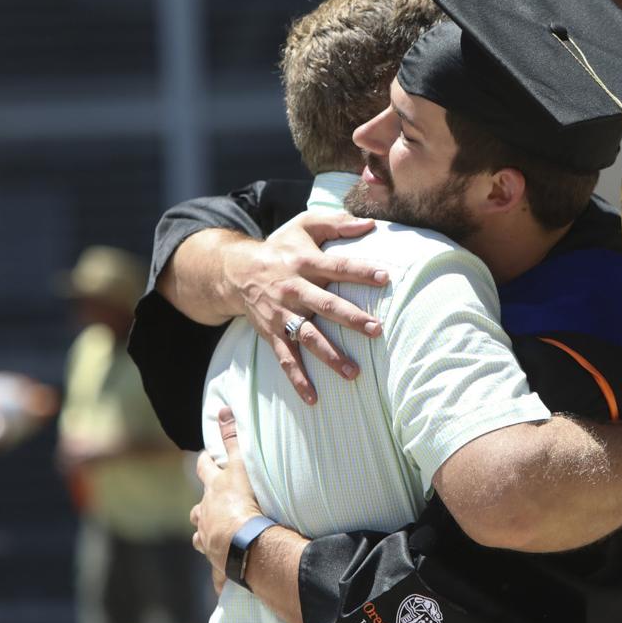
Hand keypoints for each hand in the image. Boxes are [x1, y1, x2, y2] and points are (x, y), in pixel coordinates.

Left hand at [191, 407, 266, 581]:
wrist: (245, 545)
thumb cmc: (244, 504)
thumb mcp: (241, 466)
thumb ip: (233, 438)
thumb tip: (223, 408)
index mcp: (213, 492)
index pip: (204, 472)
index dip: (204, 463)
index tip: (204, 458)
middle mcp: (206, 516)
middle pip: (199, 507)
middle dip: (203, 503)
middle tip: (211, 501)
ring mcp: (209, 541)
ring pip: (201, 535)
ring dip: (207, 533)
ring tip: (217, 534)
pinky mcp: (217, 562)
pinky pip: (217, 570)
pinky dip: (219, 570)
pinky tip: (224, 577)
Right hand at [224, 212, 388, 403]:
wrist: (236, 271)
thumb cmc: (280, 248)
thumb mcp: (303, 226)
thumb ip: (336, 223)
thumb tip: (370, 223)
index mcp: (305, 262)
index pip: (337, 267)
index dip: (360, 271)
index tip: (385, 277)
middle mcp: (294, 290)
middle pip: (326, 305)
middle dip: (351, 319)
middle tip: (376, 330)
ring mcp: (282, 315)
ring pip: (308, 337)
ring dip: (330, 356)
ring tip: (353, 372)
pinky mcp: (272, 334)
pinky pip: (285, 359)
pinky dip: (297, 380)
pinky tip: (313, 399)